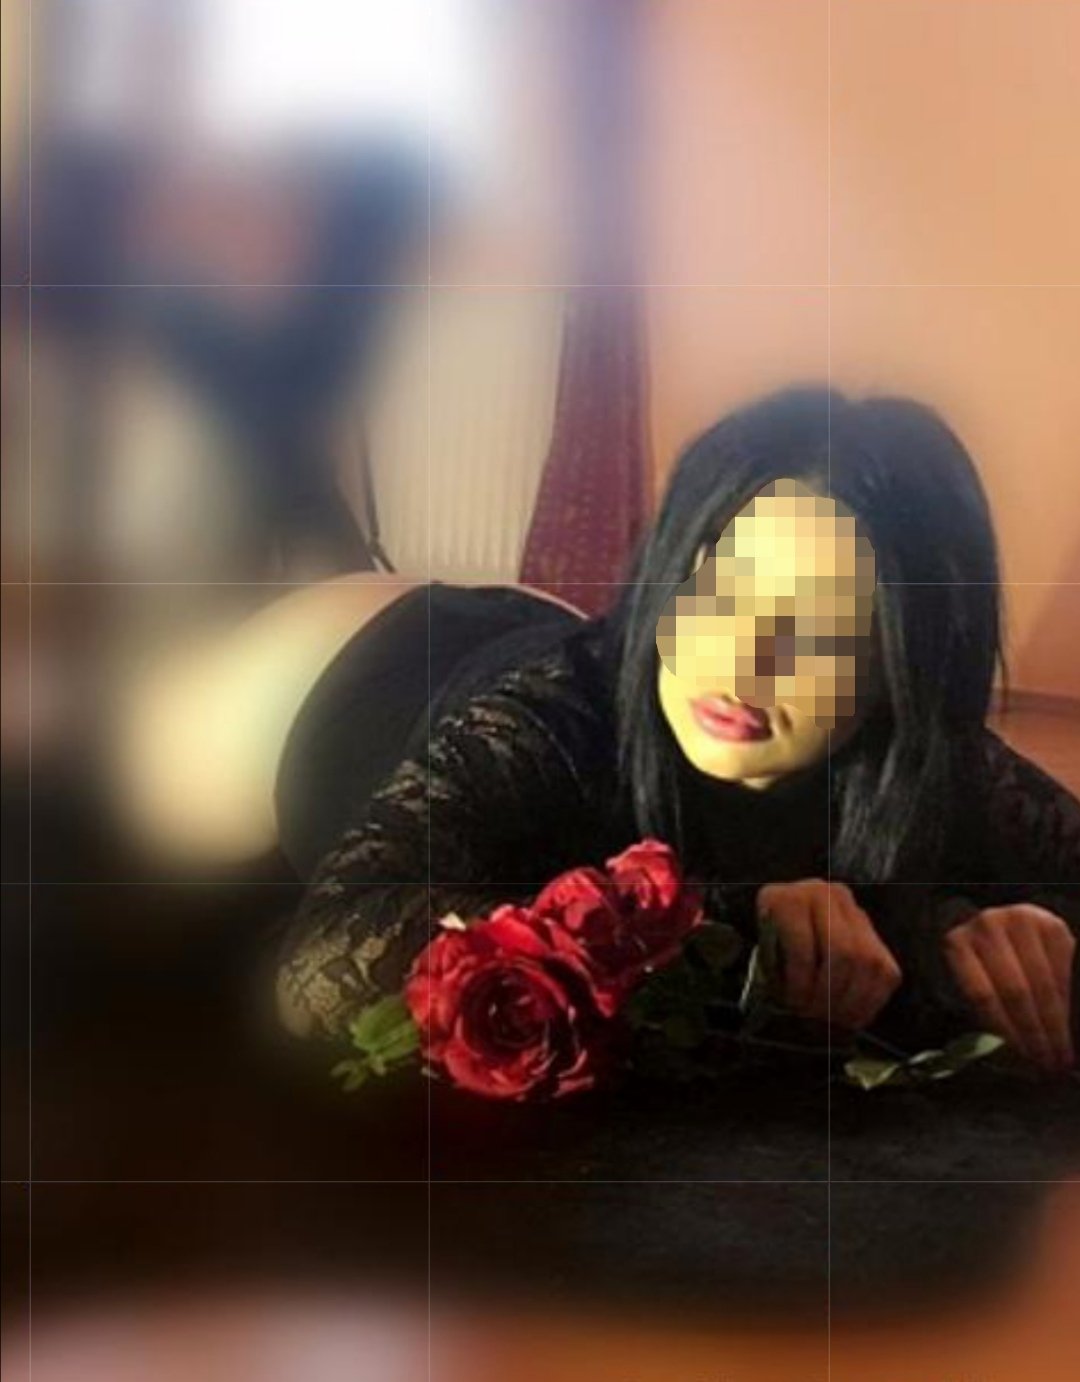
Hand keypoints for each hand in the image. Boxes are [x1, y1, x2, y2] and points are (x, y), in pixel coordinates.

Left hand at [756, 880, 901, 1029]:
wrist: (791, 922)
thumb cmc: (772, 945)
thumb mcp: (762, 950)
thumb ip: (772, 970)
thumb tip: (794, 1004)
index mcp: (788, 899)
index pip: (803, 944)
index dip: (800, 982)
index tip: (794, 1003)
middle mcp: (826, 896)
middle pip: (843, 952)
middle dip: (830, 993)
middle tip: (816, 1014)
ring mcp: (854, 912)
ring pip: (869, 962)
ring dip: (853, 1001)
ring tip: (832, 1018)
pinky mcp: (876, 933)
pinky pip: (886, 972)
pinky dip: (872, 1001)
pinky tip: (852, 1016)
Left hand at [944, 905, 1075, 1071]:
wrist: (1000, 927)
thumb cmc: (983, 966)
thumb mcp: (970, 982)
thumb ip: (983, 1012)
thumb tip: (1007, 1060)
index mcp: (957, 944)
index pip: (982, 995)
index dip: (1005, 1031)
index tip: (1022, 1061)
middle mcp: (986, 926)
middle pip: (1015, 990)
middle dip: (1035, 1033)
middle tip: (1049, 1064)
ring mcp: (1019, 919)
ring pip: (1043, 981)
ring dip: (1056, 1022)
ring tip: (1063, 1053)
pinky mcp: (1050, 922)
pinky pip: (1064, 967)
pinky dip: (1069, 1000)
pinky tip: (1071, 1024)